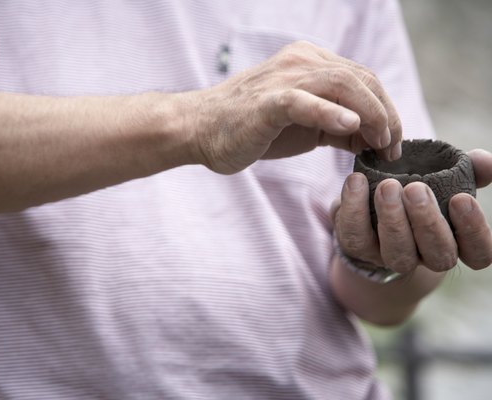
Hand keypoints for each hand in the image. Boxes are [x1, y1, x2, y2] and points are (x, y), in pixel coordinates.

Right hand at [186, 40, 401, 173]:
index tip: (392, 143)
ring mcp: (284, 79)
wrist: (200, 130)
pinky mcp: (268, 101)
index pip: (362, 79)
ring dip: (371, 115)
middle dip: (387, 115)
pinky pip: (304, 102)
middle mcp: (300, 62)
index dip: (386, 109)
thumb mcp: (303, 125)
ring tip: (380, 143)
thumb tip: (371, 138)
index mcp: (309, 62)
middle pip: (361, 79)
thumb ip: (336, 125)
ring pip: (342, 85)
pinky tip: (351, 126)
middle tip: (393, 149)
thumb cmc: (250, 129)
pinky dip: (330, 113)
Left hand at [333, 149, 491, 273]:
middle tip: (415, 188)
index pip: (479, 253)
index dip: (474, 231)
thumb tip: (485, 161)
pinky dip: (354, 208)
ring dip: (392, 219)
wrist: (370, 206)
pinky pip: (355, 236)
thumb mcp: (445, 179)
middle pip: (438, 255)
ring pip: (397, 252)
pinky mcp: (358, 248)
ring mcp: (390, 256)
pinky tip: (356, 180)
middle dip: (427, 221)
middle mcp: (425, 257)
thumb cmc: (418, 193)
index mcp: (455, 242)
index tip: (461, 199)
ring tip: (387, 186)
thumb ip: (469, 170)